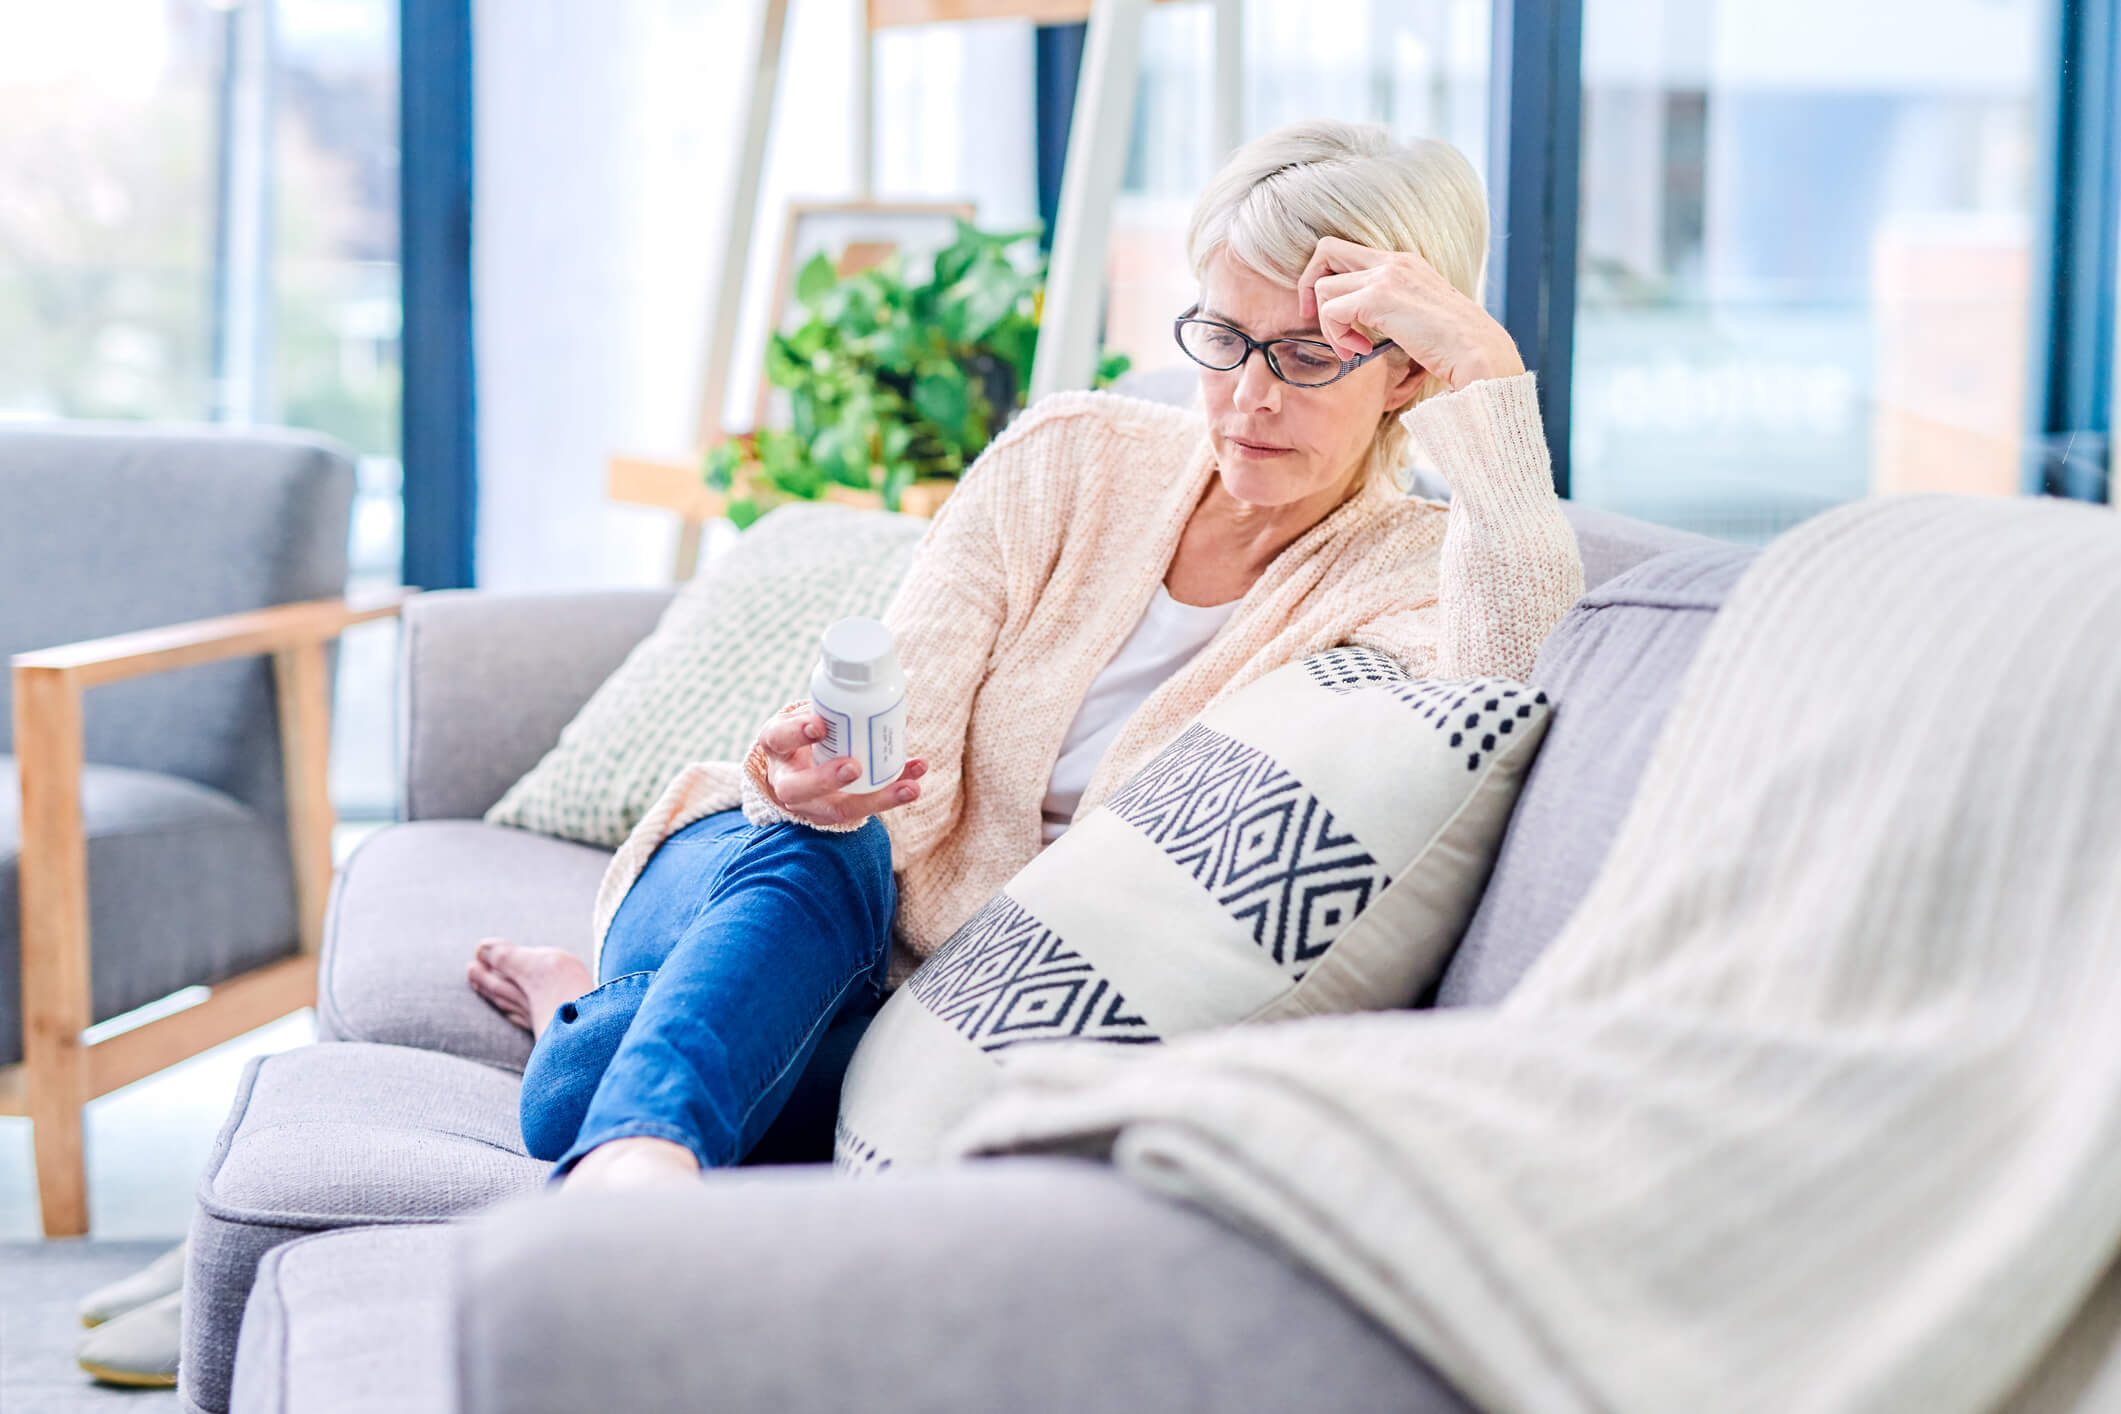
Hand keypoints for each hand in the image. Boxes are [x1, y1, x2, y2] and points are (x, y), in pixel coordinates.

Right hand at [756, 705, 926, 827]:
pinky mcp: (832, 816)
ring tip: (909, 787)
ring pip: (838, 809)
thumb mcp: (806, 718)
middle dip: (828, 779)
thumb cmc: (805, 736)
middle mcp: (787, 780)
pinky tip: (914, 784)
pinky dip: (891, 797)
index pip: (779, 738)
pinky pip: (863, 810)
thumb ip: (834, 709)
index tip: (819, 726)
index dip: (796, 732)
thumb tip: (892, 698)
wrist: (794, 770)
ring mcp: (810, 804)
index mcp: (777, 746)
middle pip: (799, 788)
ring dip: (877, 799)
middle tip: (854, 767)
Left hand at [1296, 236, 1525, 392]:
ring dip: (1328, 324)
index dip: (1328, 279)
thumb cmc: (1455, 347)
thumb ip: (1391, 311)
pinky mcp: (1379, 298)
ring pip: (1323, 287)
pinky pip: (1331, 310)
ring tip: (1352, 348)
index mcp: (1404, 263)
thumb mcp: (1419, 317)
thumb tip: (1359, 326)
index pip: (1348, 252)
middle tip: (1312, 319)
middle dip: (1309, 286)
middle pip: (1326, 250)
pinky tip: (1358, 351)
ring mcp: (1387, 276)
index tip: (1333, 315)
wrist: (1479, 354)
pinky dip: (1336, 335)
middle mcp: (1394, 262)